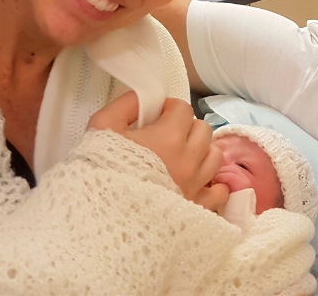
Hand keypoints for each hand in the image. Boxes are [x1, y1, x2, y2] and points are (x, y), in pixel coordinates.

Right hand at [88, 91, 229, 210]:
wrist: (97, 222)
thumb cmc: (99, 172)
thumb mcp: (101, 128)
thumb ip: (126, 105)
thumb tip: (145, 97)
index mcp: (168, 137)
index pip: (184, 109)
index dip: (170, 109)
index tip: (158, 116)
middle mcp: (188, 160)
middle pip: (203, 130)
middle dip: (188, 128)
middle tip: (169, 136)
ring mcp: (195, 185)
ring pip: (215, 156)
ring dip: (202, 152)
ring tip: (184, 157)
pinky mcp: (197, 208)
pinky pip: (219, 192)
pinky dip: (214, 185)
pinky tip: (201, 183)